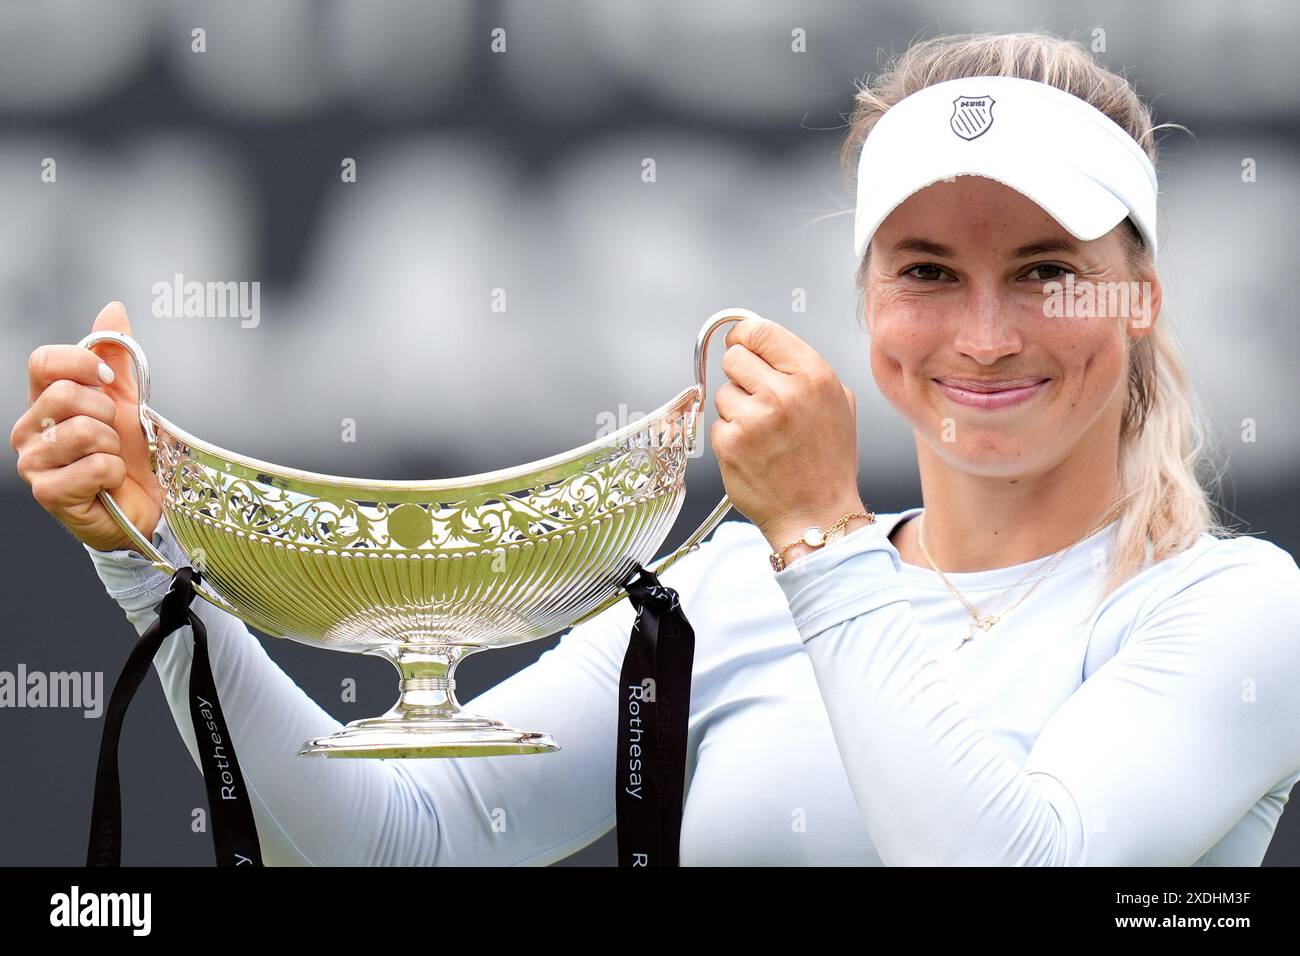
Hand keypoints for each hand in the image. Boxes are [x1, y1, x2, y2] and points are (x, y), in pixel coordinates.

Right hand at [11, 301, 161, 552]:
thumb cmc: (129, 451)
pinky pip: (94, 466)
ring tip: (110, 459)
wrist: (146, 501)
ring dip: (113, 446)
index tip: (110, 380)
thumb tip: (112, 308)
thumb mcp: (126, 397)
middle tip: (113, 434)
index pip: (43, 361)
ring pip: (84, 431)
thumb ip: (116, 354)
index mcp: (42, 400)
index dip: (82, 363)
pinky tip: (108, 483)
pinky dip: (113, 473)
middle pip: (66, 395)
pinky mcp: (47, 492)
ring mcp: (33, 463)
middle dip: (107, 414)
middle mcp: (29, 429)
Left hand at [710, 316, 865, 551]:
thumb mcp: (837, 402)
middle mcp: (782, 393)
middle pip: (734, 357)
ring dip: (736, 409)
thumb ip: (802, 368)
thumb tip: (764, 341)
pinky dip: (730, 436)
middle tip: (757, 397)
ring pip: (723, 392)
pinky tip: (753, 452)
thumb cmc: (827, 461)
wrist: (817, 514)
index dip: (746, 336)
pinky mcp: (729, 444)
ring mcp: (752, 419)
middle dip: (741, 374)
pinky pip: (717, 424)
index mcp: (812, 375)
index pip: (760, 329)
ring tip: (762, 433)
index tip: (743, 345)